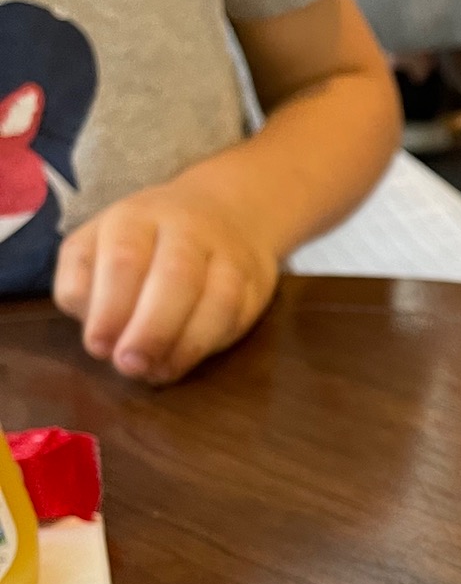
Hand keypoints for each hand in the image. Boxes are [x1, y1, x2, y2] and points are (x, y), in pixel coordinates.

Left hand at [53, 181, 278, 384]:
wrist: (226, 211)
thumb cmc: (145, 242)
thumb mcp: (98, 245)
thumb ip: (82, 282)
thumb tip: (95, 331)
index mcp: (137, 218)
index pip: (124, 259)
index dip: (110, 307)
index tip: (99, 347)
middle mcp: (188, 229)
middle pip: (176, 276)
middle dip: (151, 329)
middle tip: (130, 365)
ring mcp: (228, 255)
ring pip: (217, 298)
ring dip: (186, 343)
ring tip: (158, 372)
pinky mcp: (255, 283)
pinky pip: (238, 315)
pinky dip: (210, 343)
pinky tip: (184, 360)